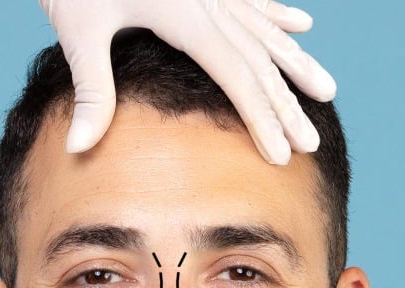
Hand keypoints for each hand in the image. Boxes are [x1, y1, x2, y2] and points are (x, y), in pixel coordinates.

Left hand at [38, 0, 336, 164]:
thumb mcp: (77, 30)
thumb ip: (89, 90)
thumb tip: (77, 148)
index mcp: (184, 13)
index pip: (235, 75)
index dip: (260, 117)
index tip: (281, 155)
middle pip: (258, 58)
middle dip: (286, 105)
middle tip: (311, 145)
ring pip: (264, 29)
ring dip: (295, 63)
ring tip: (327, 92)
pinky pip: (251, 0)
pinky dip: (275, 15)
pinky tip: (300, 25)